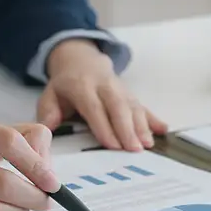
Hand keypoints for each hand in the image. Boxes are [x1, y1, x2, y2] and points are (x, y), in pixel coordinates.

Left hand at [37, 39, 167, 151]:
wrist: (81, 61)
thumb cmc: (66, 85)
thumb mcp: (49, 94)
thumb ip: (48, 111)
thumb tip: (46, 129)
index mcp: (82, 86)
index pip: (94, 107)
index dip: (104, 126)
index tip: (112, 144)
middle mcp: (104, 86)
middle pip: (118, 106)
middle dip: (127, 128)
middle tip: (134, 149)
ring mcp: (120, 89)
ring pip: (133, 106)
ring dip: (142, 125)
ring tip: (148, 144)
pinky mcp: (130, 94)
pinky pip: (143, 106)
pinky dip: (154, 118)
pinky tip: (163, 130)